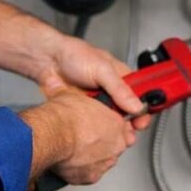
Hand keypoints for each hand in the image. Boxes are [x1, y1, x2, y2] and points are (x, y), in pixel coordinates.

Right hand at [21, 87, 136, 186]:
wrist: (51, 136)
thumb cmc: (64, 116)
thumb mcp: (76, 96)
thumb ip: (81, 98)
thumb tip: (64, 85)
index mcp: (118, 124)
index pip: (124, 127)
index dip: (111, 127)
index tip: (102, 127)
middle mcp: (116, 144)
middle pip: (116, 145)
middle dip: (104, 143)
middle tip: (87, 138)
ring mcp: (105, 162)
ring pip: (103, 161)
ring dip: (93, 157)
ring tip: (76, 151)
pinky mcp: (92, 177)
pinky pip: (89, 174)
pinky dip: (81, 170)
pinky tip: (70, 162)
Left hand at [34, 34, 151, 130]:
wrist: (46, 62)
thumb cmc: (74, 55)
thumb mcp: (102, 69)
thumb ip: (120, 88)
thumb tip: (136, 105)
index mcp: (122, 78)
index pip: (141, 95)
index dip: (144, 108)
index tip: (143, 120)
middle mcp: (112, 91)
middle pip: (128, 111)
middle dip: (130, 123)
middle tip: (130, 133)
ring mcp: (98, 101)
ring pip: (112, 119)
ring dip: (114, 128)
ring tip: (116, 136)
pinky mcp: (85, 110)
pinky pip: (95, 122)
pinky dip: (98, 129)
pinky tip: (99, 133)